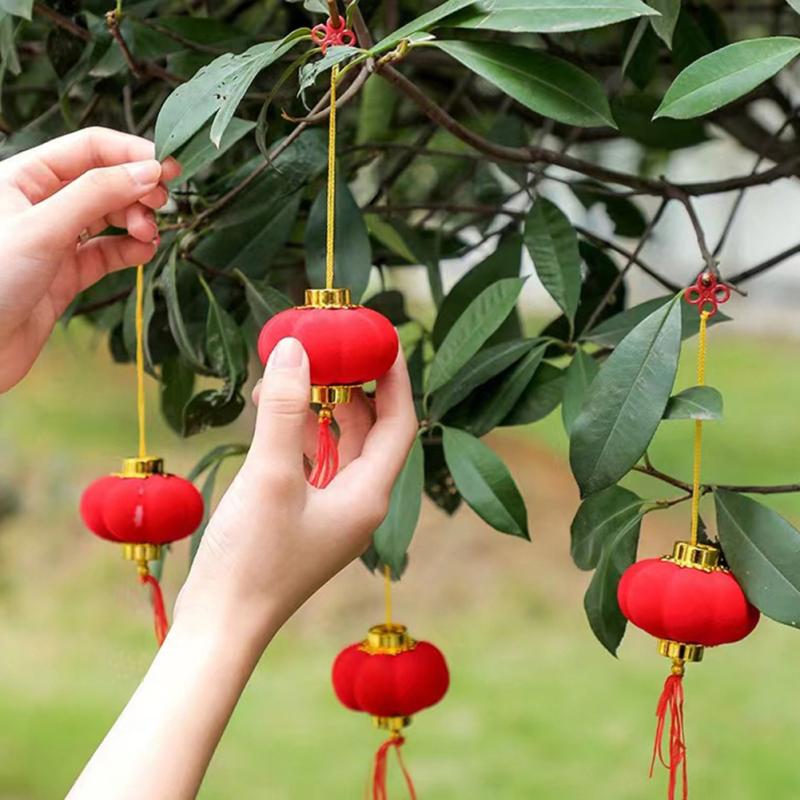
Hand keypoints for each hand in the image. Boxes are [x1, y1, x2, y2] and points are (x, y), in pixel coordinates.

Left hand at [0, 126, 179, 391]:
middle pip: (105, 181)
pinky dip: (130, 250)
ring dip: (137, 222)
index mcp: (23, 176)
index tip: (170, 168)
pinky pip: (108, 253)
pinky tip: (143, 252)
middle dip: (137, 191)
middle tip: (162, 206)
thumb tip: (149, 171)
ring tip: (148, 235)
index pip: (90, 148)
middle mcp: (41, 204)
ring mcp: (55, 240)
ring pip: (110, 218)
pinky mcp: (66, 274)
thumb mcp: (44, 228)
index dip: (131, 154)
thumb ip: (97, 195)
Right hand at [176, 337, 417, 647]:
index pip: (399, 422)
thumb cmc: (253, 558)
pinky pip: (314, 462)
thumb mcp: (270, 476)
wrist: (221, 625)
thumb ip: (283, 410)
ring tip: (293, 373)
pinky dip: (299, 433)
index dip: (396, 377)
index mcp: (369, 494)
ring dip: (320, 409)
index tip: (381, 338)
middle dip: (353, 387)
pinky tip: (273, 413)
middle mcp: (360, 501)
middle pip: (370, 430)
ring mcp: (333, 511)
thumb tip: (296, 348)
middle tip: (330, 347)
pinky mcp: (305, 516)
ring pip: (339, 444)